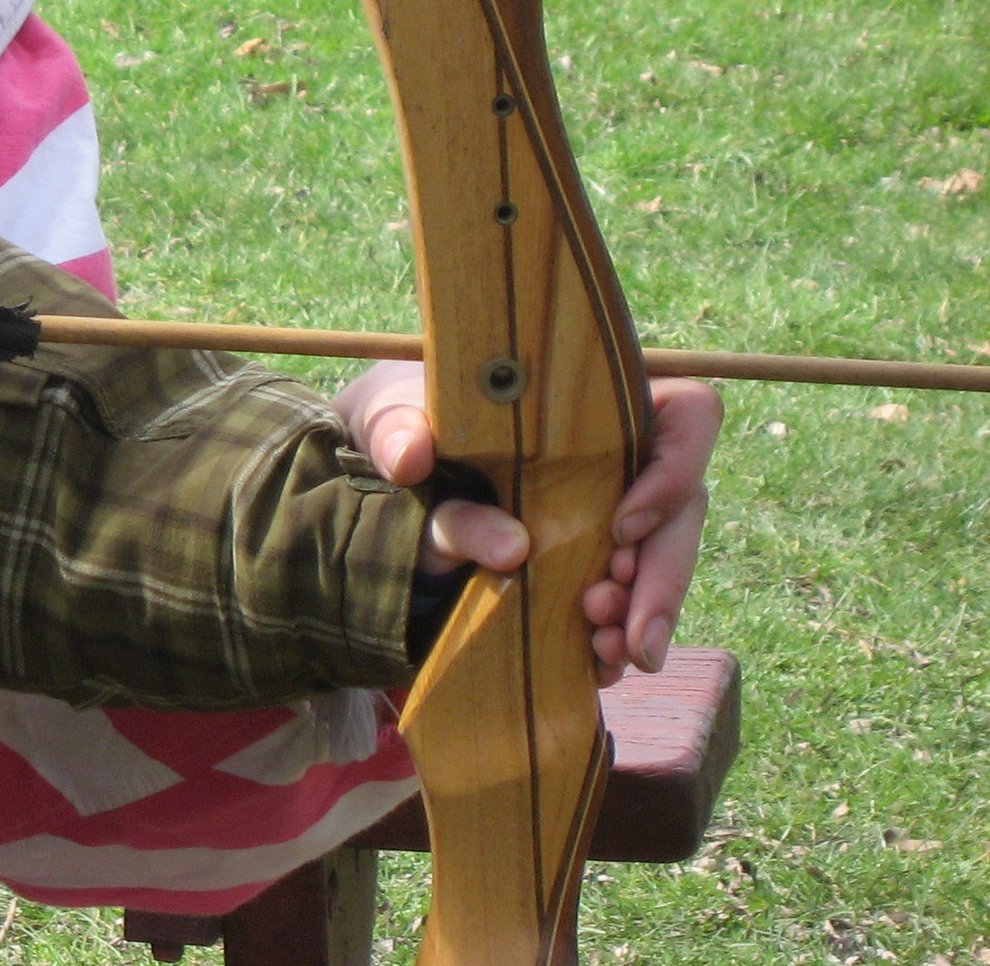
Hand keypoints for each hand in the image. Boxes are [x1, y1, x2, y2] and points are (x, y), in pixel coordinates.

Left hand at [337, 360, 721, 681]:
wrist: (381, 471)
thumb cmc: (402, 421)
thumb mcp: (390, 412)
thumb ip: (397, 429)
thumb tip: (413, 461)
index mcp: (594, 404)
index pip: (688, 414)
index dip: (676, 469)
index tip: (621, 524)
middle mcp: (619, 459)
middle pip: (684, 510)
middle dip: (662, 576)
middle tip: (618, 626)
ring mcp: (610, 516)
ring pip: (662, 564)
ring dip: (646, 615)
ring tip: (605, 653)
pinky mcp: (588, 567)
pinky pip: (628, 606)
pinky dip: (616, 639)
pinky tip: (594, 665)